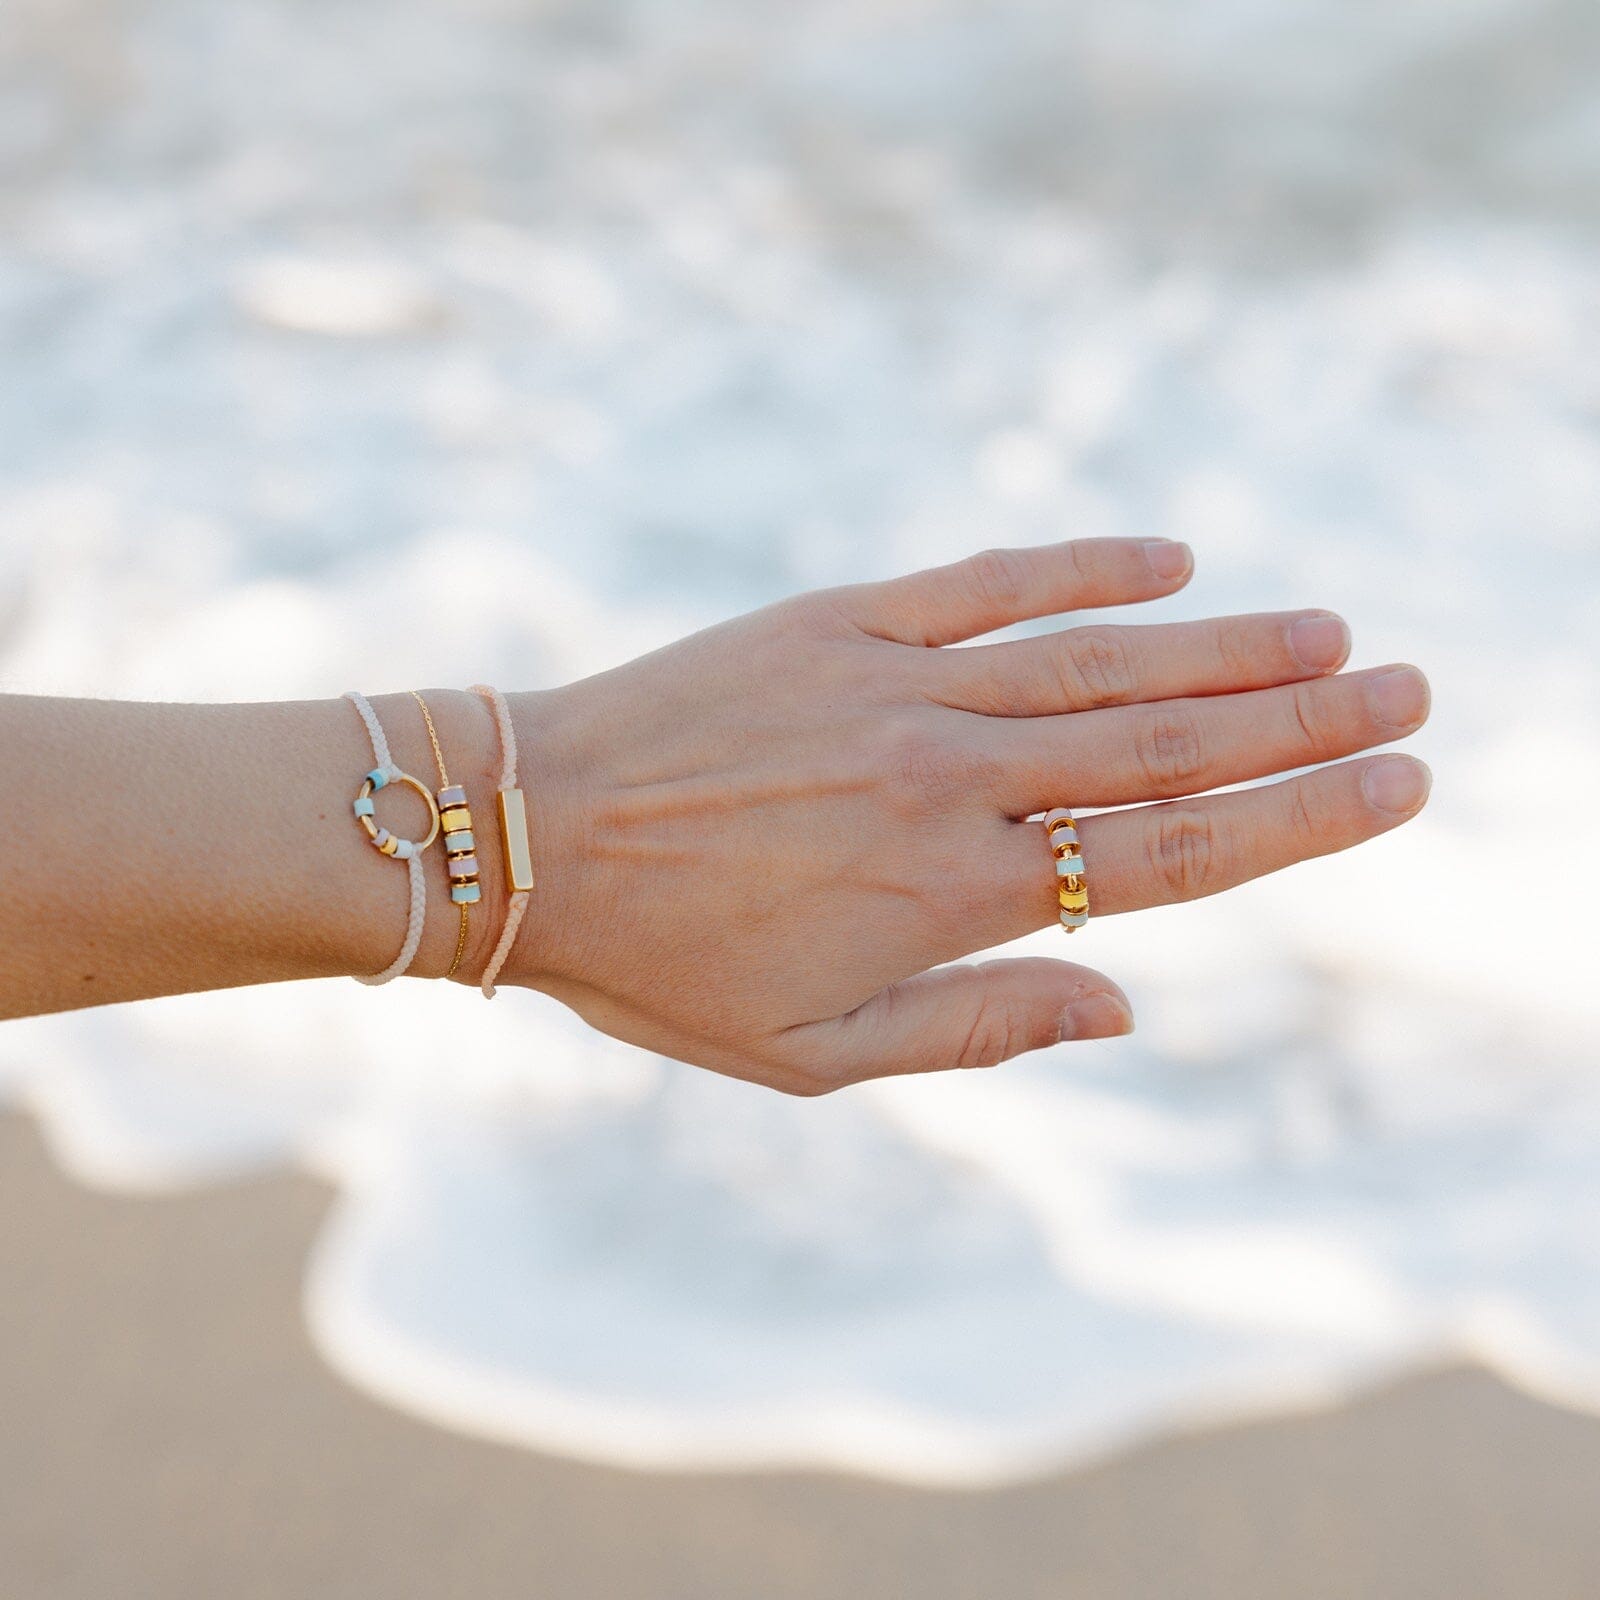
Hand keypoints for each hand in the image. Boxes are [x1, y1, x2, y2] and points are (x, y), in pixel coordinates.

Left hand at [502, 539, 1430, 1093]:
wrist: (522, 840)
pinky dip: (1084, 569)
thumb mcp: (812, 1050)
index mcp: (948, 896)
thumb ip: (977, 1027)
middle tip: (1408, 690)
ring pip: (1097, 663)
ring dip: (1227, 647)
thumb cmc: (661, 964)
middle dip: (1301, 723)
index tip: (1393, 788)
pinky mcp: (837, 621)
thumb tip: (1122, 1010)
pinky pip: (984, 584)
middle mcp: (944, 781)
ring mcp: (894, 687)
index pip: (1165, 855)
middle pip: (1161, 747)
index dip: (1294, 822)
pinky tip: (1171, 561)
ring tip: (1331, 635)